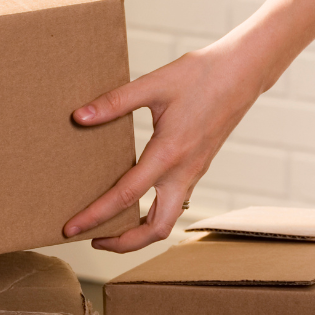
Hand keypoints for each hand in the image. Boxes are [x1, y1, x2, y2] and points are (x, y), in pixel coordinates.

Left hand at [63, 46, 262, 252]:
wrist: (244, 71)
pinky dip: (151, 214)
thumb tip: (79, 116)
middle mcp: (183, 172)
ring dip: (139, 233)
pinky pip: (173, 204)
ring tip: (109, 228)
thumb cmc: (202, 74)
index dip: (95, 216)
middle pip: (156, 229)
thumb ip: (116, 102)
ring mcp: (193, 173)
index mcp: (169, 153)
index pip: (126, 196)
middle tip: (93, 239)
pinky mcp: (197, 169)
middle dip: (123, 243)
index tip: (71, 228)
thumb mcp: (154, 84)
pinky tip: (133, 202)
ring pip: (167, 221)